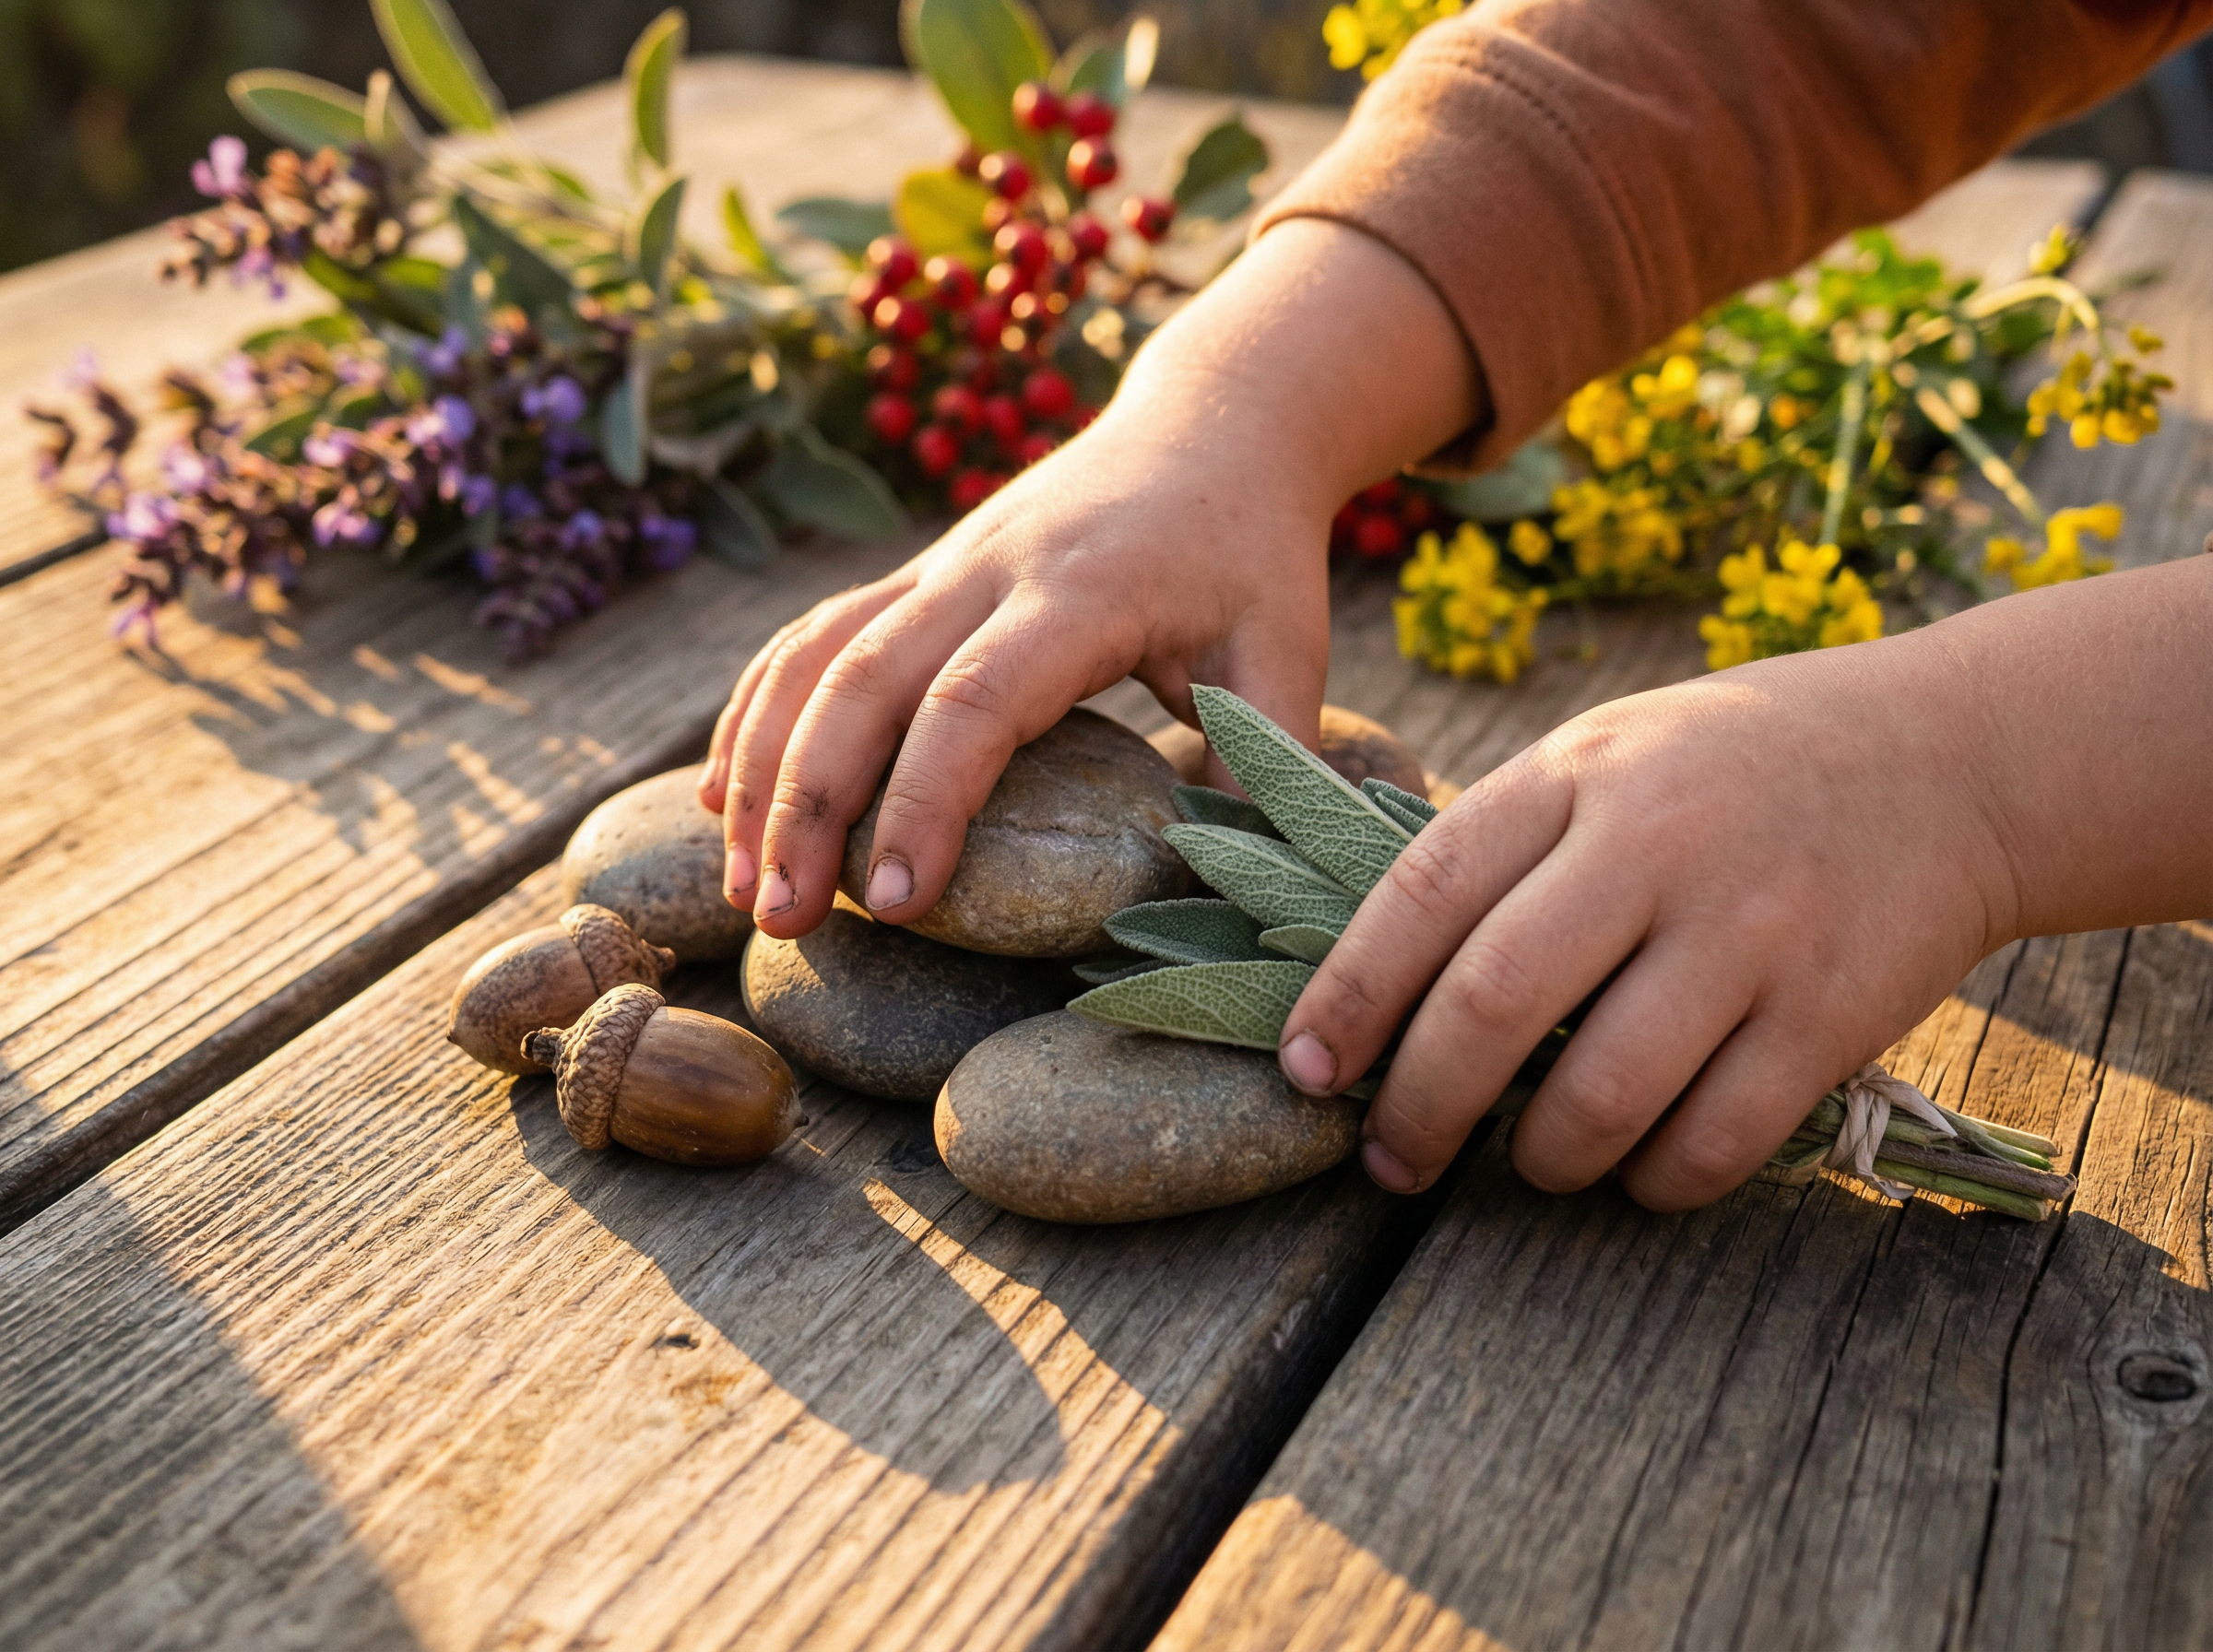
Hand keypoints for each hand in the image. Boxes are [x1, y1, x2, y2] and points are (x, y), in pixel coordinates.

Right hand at [696, 219, 1479, 940]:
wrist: (1214, 424)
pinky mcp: (917, 576)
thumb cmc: (1254, 555)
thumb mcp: (1287, 656)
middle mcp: (987, 571)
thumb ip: (1260, 767)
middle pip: (861, 679)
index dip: (926, 799)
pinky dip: (756, 712)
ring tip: (735, 882)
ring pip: (815, 657)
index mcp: (1081, 594)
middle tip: (778, 915)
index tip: (897, 900)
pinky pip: (811, 637)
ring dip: (760, 768)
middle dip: (804, 802)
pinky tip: (718, 795)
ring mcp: (939, 567)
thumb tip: (1229, 892)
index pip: (975, 699)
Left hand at [1281, 555, 2212, 1209]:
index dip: (1347, 994)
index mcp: (1576, 778)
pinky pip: (1713, 1143)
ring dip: (1538, 1161)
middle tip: (1391, 1160)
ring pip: (1600, 1095)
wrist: (1950, 762)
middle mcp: (1655, 847)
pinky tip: (1637, 1168)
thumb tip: (1373, 980)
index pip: (1423, 891)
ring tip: (1527, 1163)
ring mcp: (1750, 931)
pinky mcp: (1833, 1013)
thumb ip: (1503, 848)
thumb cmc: (1728, 772)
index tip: (1304, 1069)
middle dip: (1418, 1106)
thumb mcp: (1605, 759)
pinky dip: (1654, 1181)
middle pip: (1492, 1006)